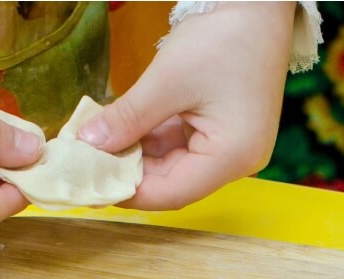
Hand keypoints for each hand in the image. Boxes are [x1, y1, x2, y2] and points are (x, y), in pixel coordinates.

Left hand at [79, 2, 295, 209]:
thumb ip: (127, 118)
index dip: (128, 193)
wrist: (257, 4)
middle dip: (128, 173)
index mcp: (233, 156)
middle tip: (85, 165)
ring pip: (170, 165)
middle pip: (171, 183)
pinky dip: (147, 141)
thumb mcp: (167, 80)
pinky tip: (118, 132)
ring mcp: (229, 147)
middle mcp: (236, 161)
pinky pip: (177, 146)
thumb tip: (87, 145)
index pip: (172, 193)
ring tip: (96, 148)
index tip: (89, 184)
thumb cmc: (223, 38)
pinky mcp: (219, 132)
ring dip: (134, 156)